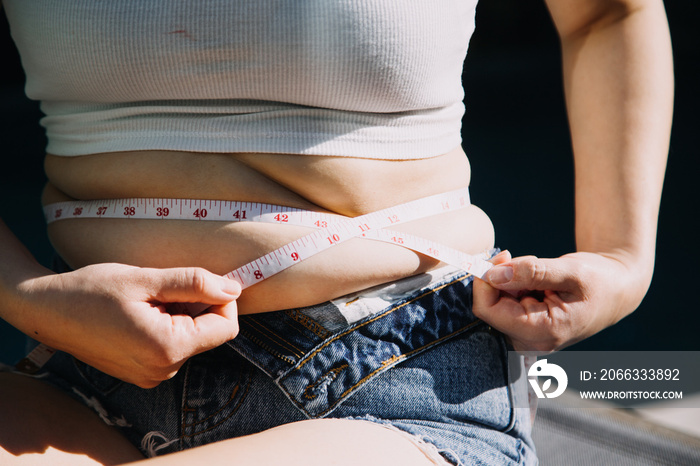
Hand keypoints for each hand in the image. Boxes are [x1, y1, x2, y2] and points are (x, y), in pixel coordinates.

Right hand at [20, 263, 240, 387]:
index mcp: (167, 350)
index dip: (222, 299)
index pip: (226, 327)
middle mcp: (163, 371)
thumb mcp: (146, 279)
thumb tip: (234, 288)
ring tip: (145, 301)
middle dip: (196, 305)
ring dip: (179, 314)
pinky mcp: (143, 373)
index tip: (200, 281)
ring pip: (191, 337)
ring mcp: (152, 375)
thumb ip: (195, 284)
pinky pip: (172, 346)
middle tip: (160, 289)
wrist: (46, 310)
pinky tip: (139, 313)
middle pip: (209, 332)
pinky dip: (166, 325)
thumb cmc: (91, 290)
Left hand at [473, 250, 642, 351]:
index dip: (486, 280)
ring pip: (494, 303)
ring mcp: (526, 337)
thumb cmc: (599, 280)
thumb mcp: (570, 270)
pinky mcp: (524, 329)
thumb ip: (531, 272)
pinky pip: (503, 303)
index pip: (488, 310)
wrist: (615, 290)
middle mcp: (530, 342)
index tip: (503, 256)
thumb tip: (493, 274)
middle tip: (522, 259)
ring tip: (538, 274)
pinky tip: (536, 282)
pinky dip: (513, 286)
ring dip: (508, 281)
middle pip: (489, 307)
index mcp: (542, 332)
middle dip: (499, 278)